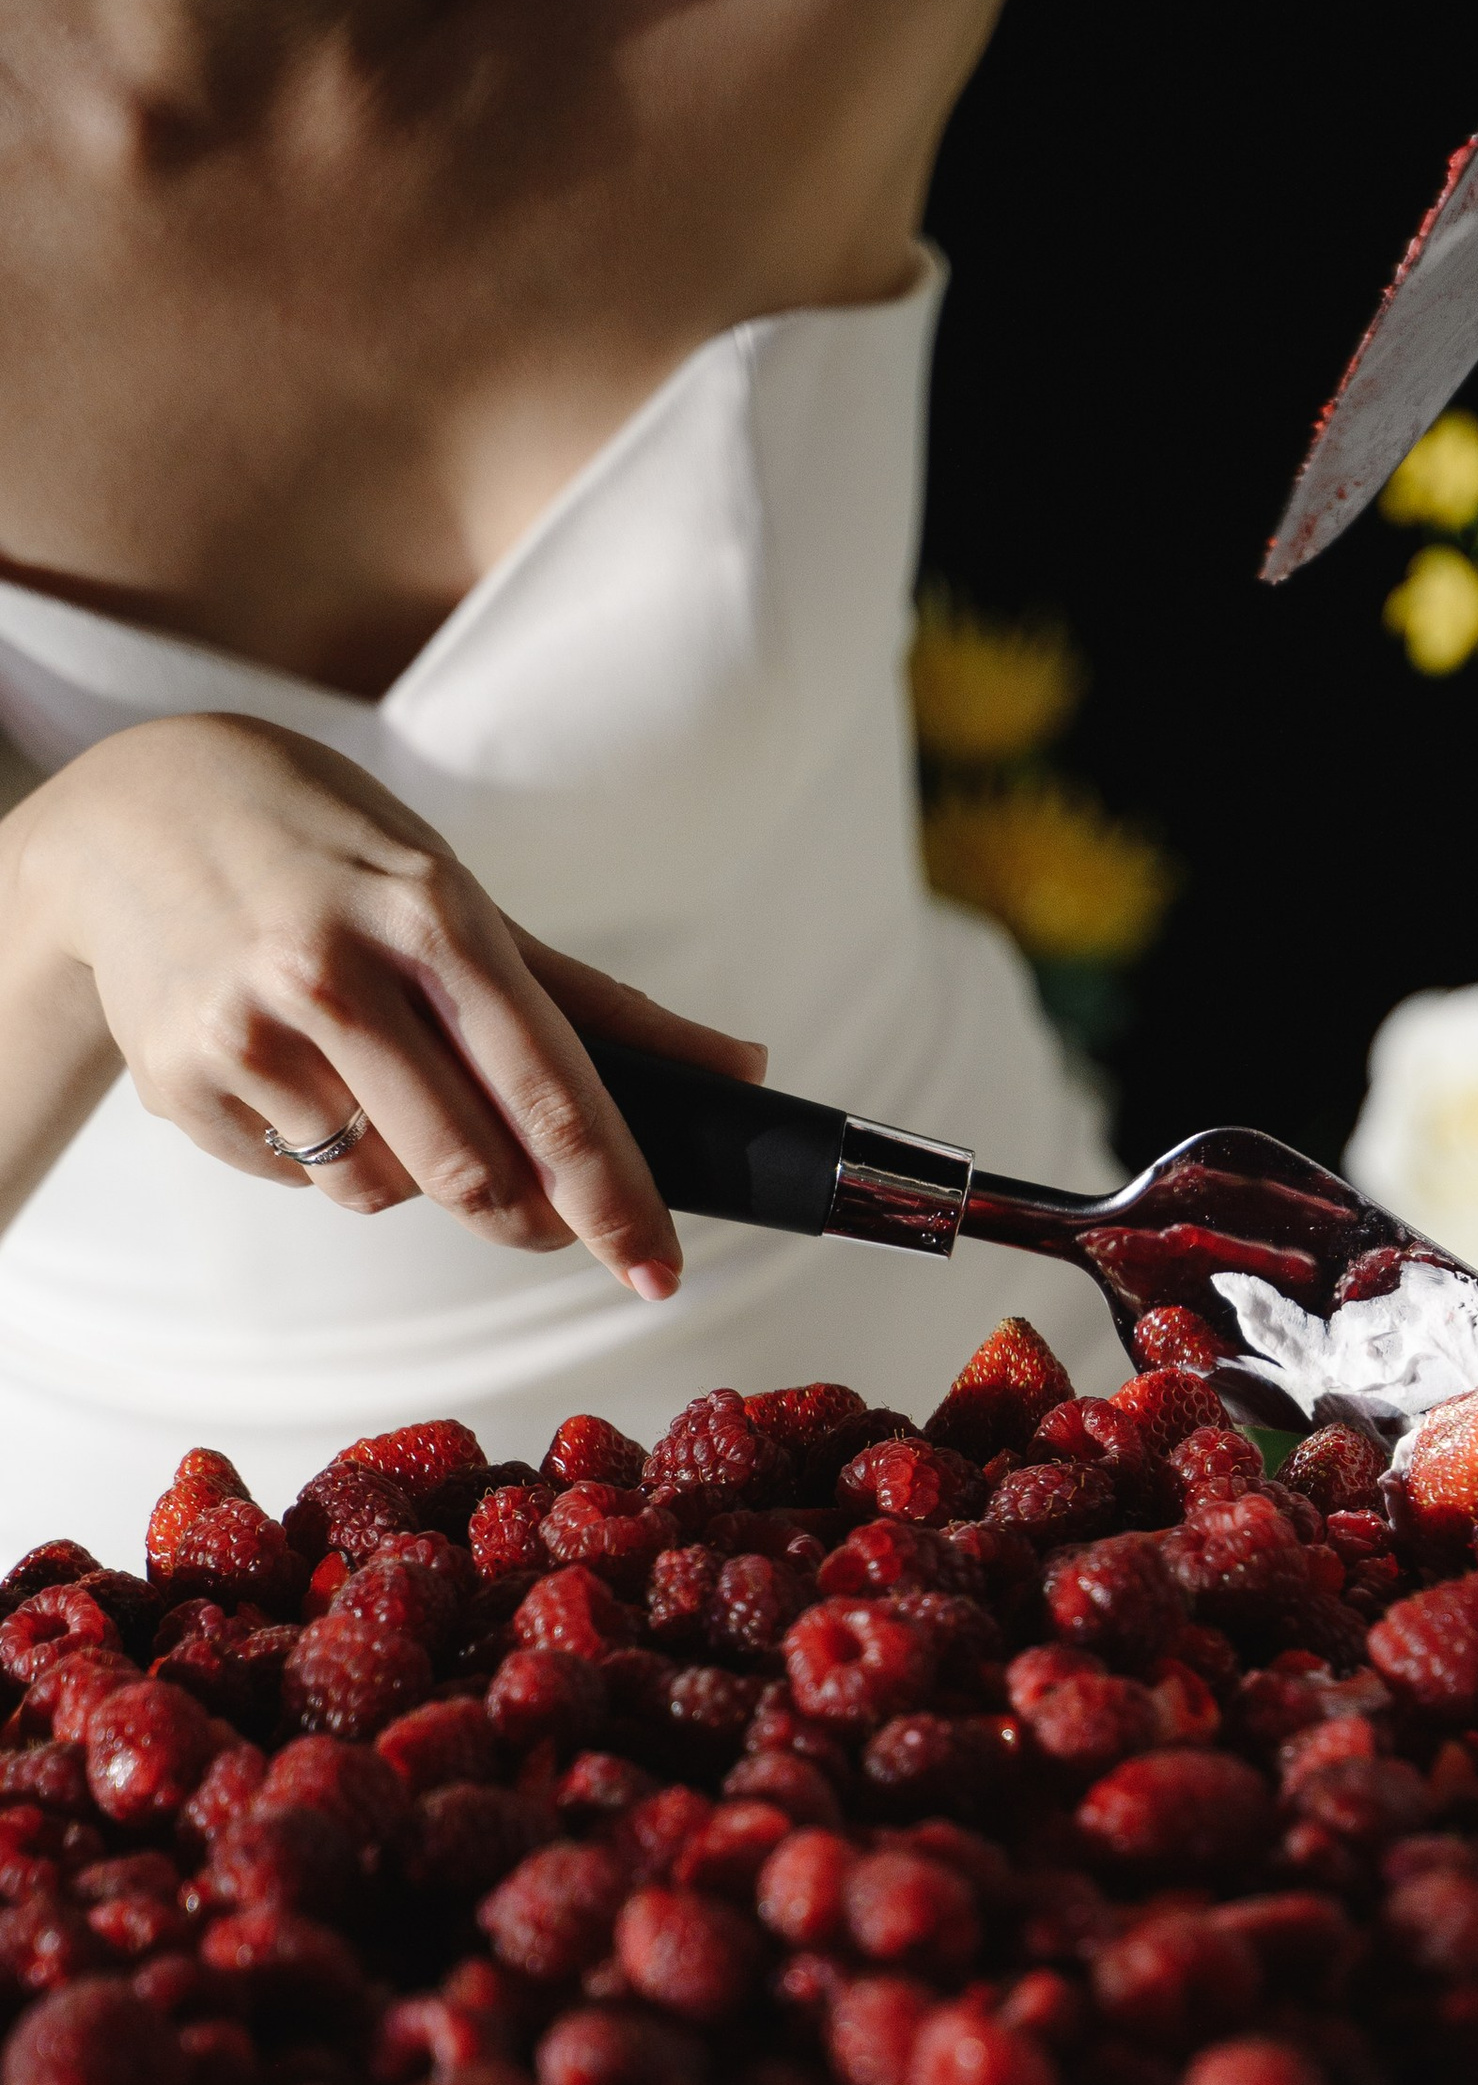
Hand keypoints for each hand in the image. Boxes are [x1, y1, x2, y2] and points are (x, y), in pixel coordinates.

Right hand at [4, 713, 766, 1295]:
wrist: (131, 813)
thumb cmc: (329, 853)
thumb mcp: (458, 894)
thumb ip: (596, 1003)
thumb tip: (740, 1070)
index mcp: (431, 916)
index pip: (551, 1093)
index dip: (615, 1200)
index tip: (660, 1270)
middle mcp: (337, 971)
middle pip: (471, 1173)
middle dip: (526, 1220)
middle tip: (541, 1220)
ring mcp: (249, 1029)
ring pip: (380, 1190)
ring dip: (408, 1177)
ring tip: (372, 1082)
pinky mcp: (183, 1079)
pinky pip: (299, 1179)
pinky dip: (321, 1154)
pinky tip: (293, 1072)